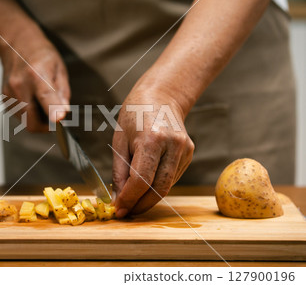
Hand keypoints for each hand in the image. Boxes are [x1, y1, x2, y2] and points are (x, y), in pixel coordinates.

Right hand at [1, 39, 69, 131]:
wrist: (16, 44)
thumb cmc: (40, 55)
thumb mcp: (59, 68)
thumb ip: (62, 93)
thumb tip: (63, 112)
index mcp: (37, 74)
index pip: (45, 96)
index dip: (52, 110)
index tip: (58, 120)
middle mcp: (20, 85)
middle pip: (31, 120)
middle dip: (45, 126)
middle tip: (54, 117)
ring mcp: (9, 92)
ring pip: (25, 121)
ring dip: (36, 119)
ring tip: (42, 102)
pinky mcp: (4, 97)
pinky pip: (19, 115)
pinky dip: (28, 113)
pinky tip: (31, 99)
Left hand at [112, 85, 193, 217]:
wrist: (161, 96)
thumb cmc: (135, 114)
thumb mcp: (119, 140)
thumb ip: (120, 171)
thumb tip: (119, 198)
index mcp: (152, 139)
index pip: (142, 180)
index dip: (129, 199)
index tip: (119, 210)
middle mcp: (173, 145)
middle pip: (159, 188)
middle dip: (141, 204)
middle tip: (126, 212)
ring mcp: (185, 150)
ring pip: (167, 186)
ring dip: (149, 198)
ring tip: (132, 201)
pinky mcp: (189, 154)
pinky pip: (171, 178)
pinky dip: (157, 186)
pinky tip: (146, 184)